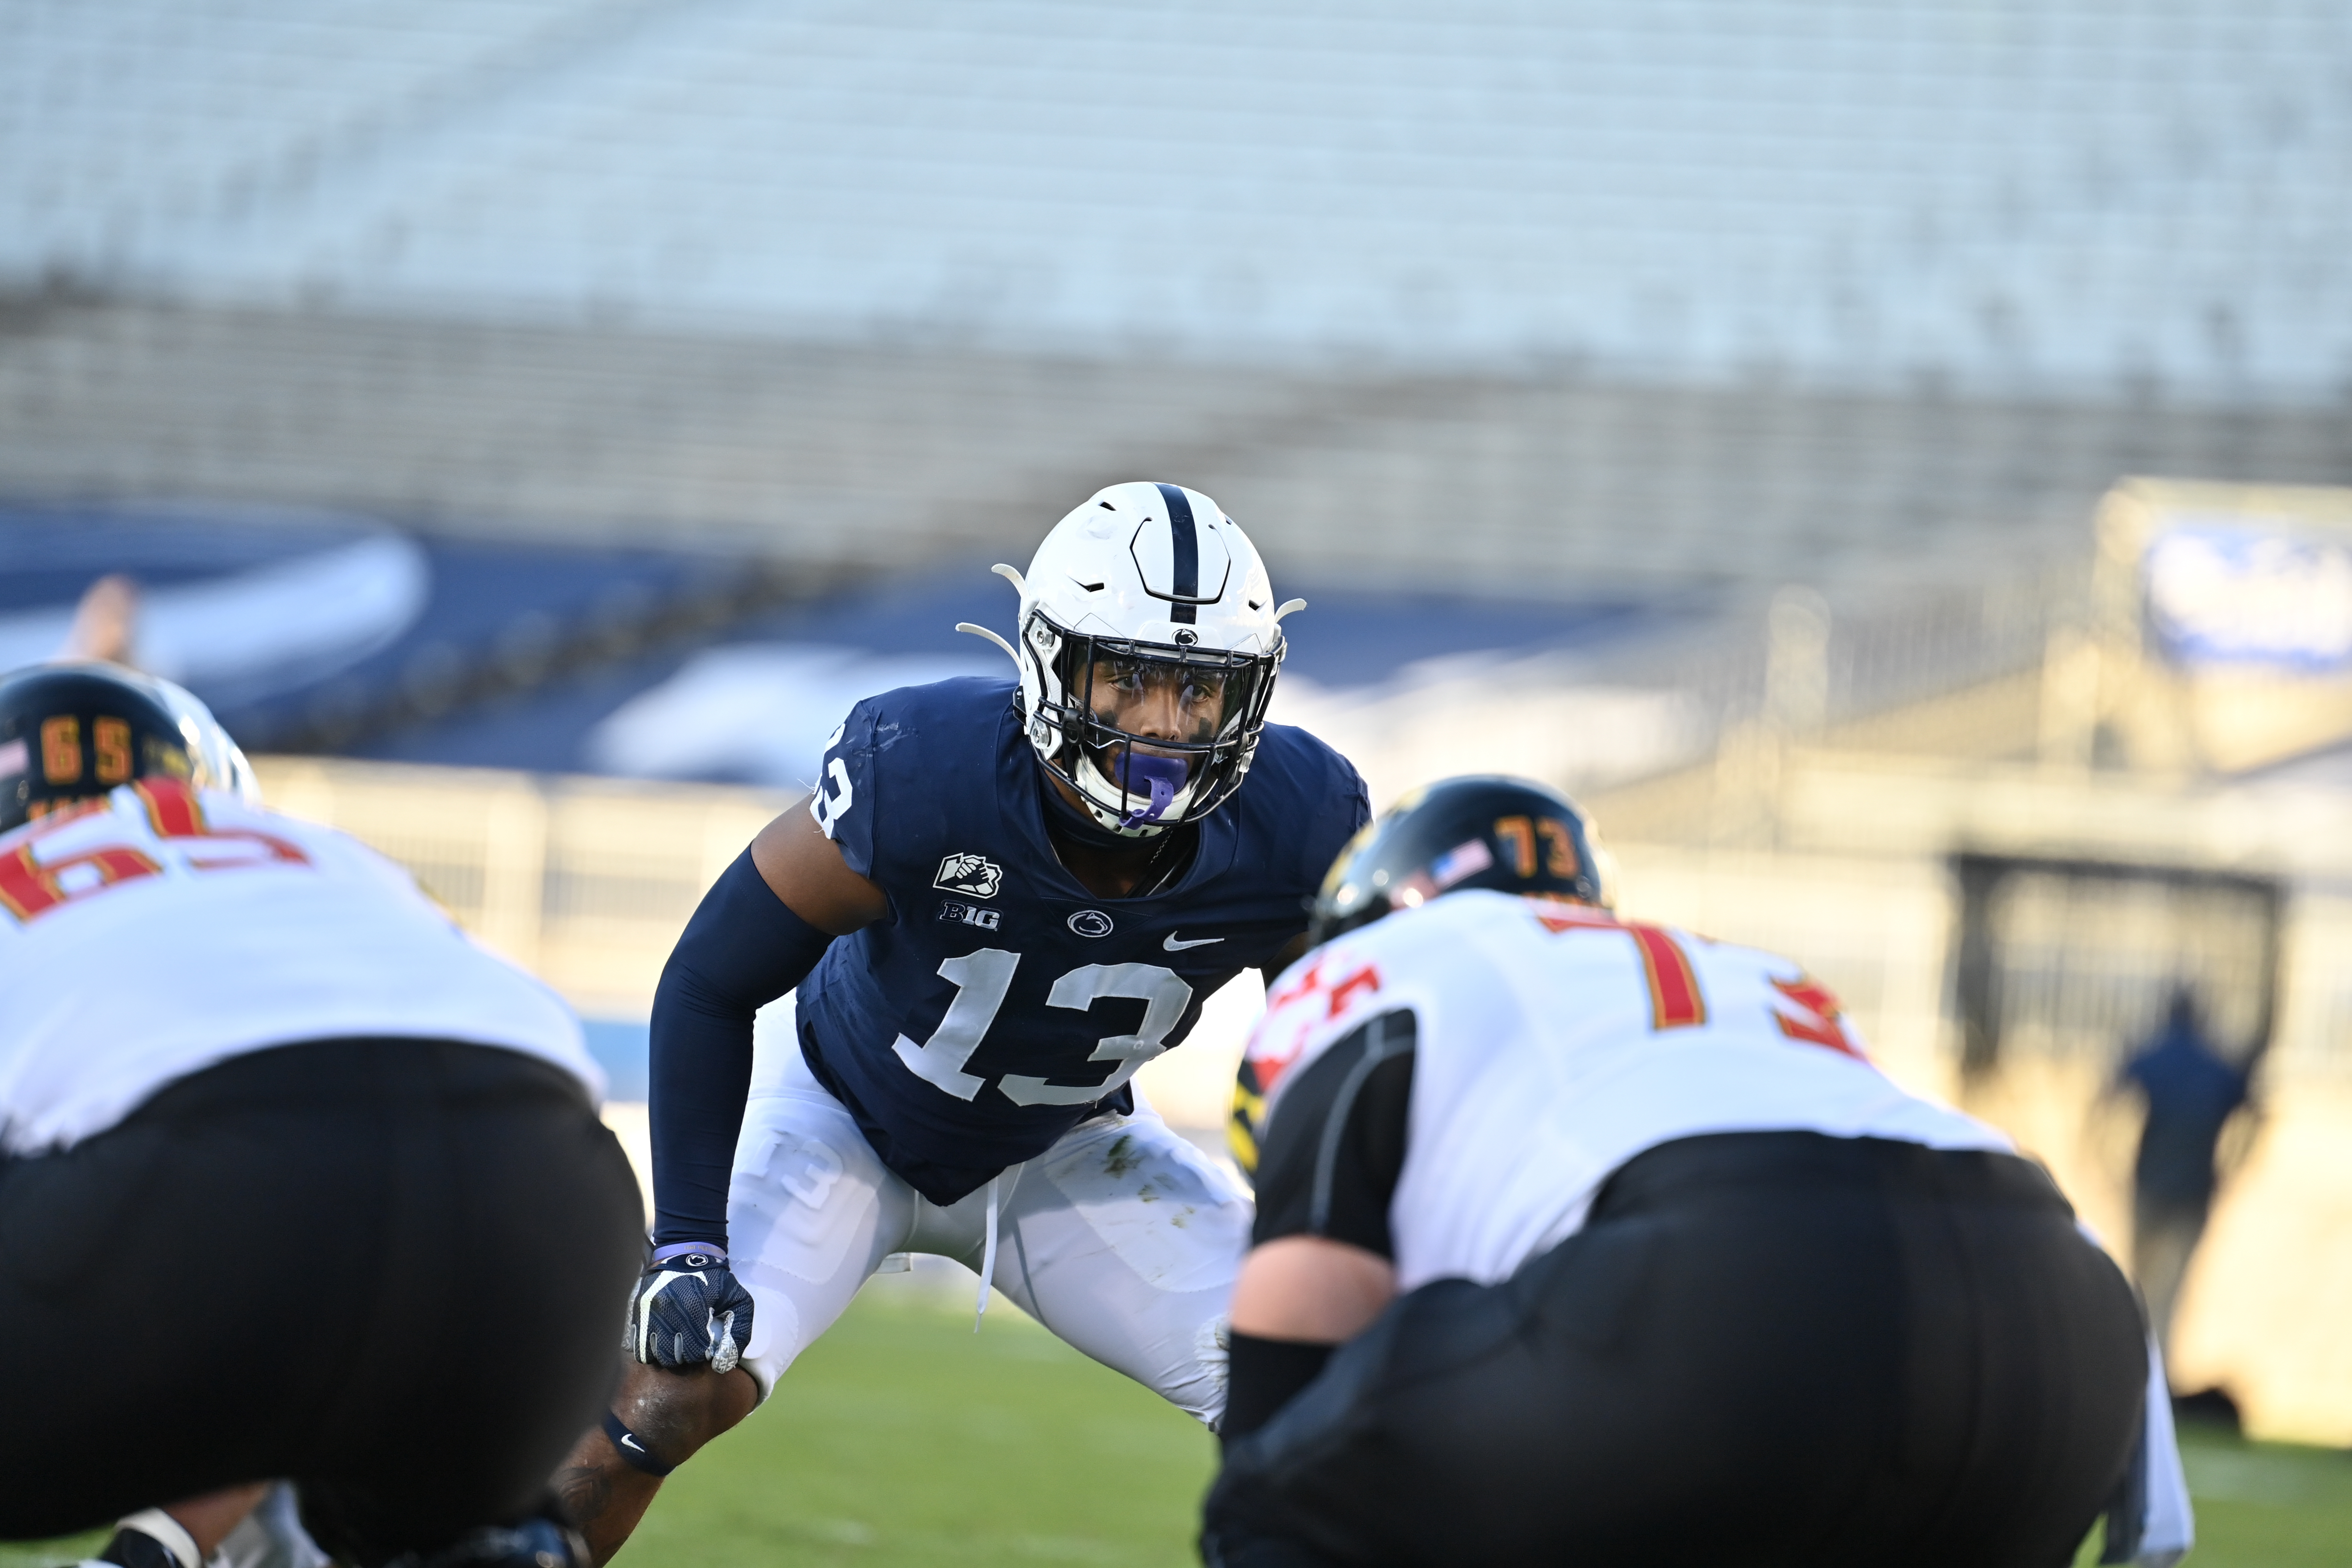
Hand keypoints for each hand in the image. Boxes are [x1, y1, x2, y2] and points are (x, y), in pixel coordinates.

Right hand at [627, 1244, 754, 1373]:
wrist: (686, 1251)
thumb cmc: (714, 1278)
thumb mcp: (738, 1299)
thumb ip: (740, 1331)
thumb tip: (724, 1363)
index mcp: (692, 1307)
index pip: (694, 1352)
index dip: (702, 1354)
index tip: (707, 1346)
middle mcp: (666, 1311)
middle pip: (670, 1357)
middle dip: (683, 1357)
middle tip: (691, 1347)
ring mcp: (647, 1311)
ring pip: (650, 1354)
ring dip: (665, 1355)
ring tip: (676, 1345)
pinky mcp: (635, 1311)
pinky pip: (636, 1344)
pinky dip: (648, 1349)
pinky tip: (662, 1340)